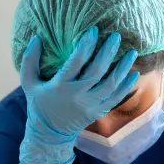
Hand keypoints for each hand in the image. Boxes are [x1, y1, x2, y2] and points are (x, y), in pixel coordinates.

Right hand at [17, 28, 139, 163]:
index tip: (94, 30)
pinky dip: (126, 86)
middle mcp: (76, 96)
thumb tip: (37, 37)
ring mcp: (89, 106)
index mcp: (59, 86)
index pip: (75, 62)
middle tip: (116, 36)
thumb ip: (30, 60)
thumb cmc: (39, 103)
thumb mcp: (29, 82)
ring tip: (132, 52)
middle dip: (108, 53)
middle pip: (97, 72)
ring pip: (110, 85)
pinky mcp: (97, 112)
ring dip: (123, 68)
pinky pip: (115, 99)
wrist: (49, 133)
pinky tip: (134, 74)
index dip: (86, 45)